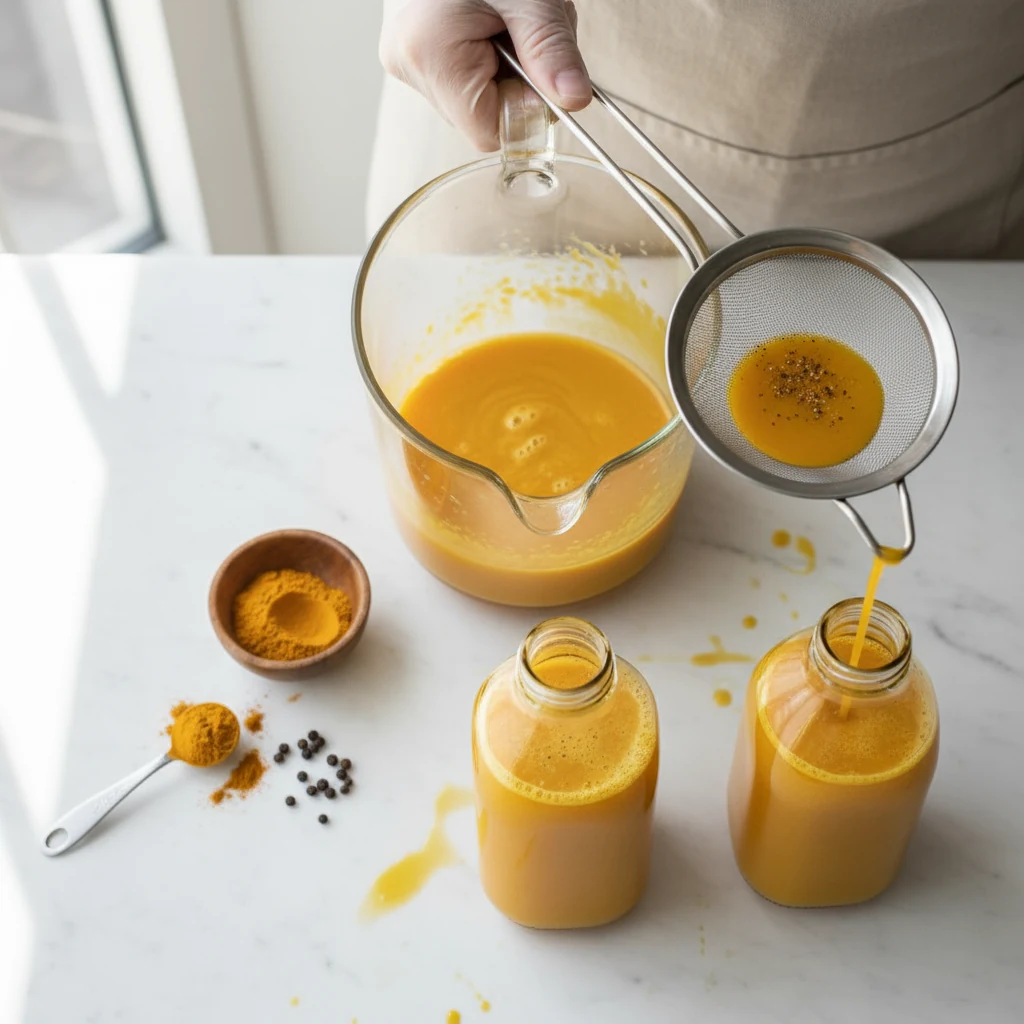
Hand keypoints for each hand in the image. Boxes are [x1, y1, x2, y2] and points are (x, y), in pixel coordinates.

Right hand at [380, 0, 590, 151]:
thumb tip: (575, 100)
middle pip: (482, 115)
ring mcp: (404, 57)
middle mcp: (408, 65)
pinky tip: (489, 17)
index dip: (525, 107)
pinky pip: (461, 73)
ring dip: (503, 65)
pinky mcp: (410, 48)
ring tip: (505, 15)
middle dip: (517, 79)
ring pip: (474, 96)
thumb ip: (552, 50)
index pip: (491, 130)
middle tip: (524, 26)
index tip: (543, 69)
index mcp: (430, 56)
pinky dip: (486, 52)